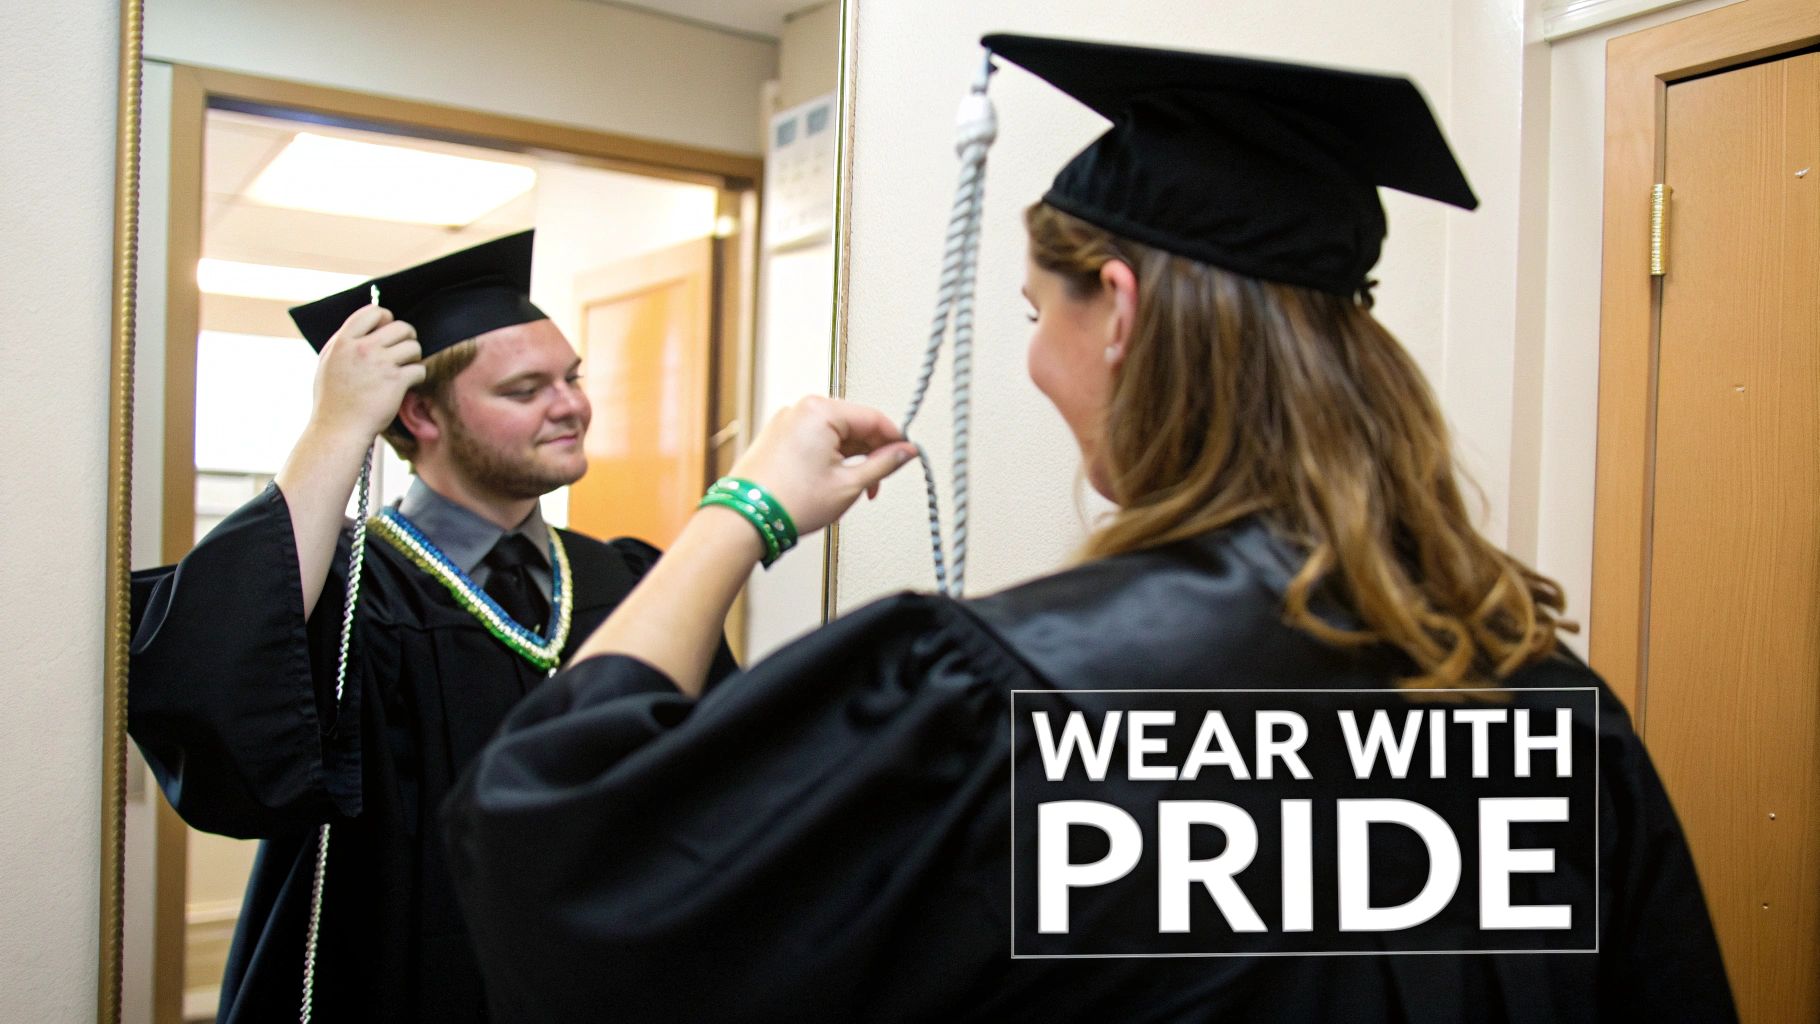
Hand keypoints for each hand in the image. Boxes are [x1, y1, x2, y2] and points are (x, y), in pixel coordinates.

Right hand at [309, 304, 424, 440]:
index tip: (387, 331)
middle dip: (407, 337)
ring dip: (414, 357)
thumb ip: (344, 343)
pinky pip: (420, 369)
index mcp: (343, 341)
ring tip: (405, 368)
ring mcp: (380, 364)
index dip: (386, 318)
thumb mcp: (327, 363)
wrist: (338, 430)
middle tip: (404, 350)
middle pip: (401, 327)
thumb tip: (365, 326)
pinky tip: (408, 385)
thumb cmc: (332, 400)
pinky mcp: (396, 381)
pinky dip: (417, 377)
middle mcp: (362, 349)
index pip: (372, 311)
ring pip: (414, 346)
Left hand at [726, 396, 917, 536]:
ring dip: (851, 458)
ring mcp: (786, 422)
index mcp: (820, 411)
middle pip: (854, 424)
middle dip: (871, 453)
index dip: (895, 439)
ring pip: (835, 434)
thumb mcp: (849, 484)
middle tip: (880, 480)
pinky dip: (830, 458)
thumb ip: (884, 464)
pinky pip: (815, 440)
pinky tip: (834, 482)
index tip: (906, 455)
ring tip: (855, 488)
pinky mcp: (777, 437)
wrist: (745, 519)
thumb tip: (904, 452)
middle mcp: (801, 410)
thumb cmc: (787, 502)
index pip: (873, 418)